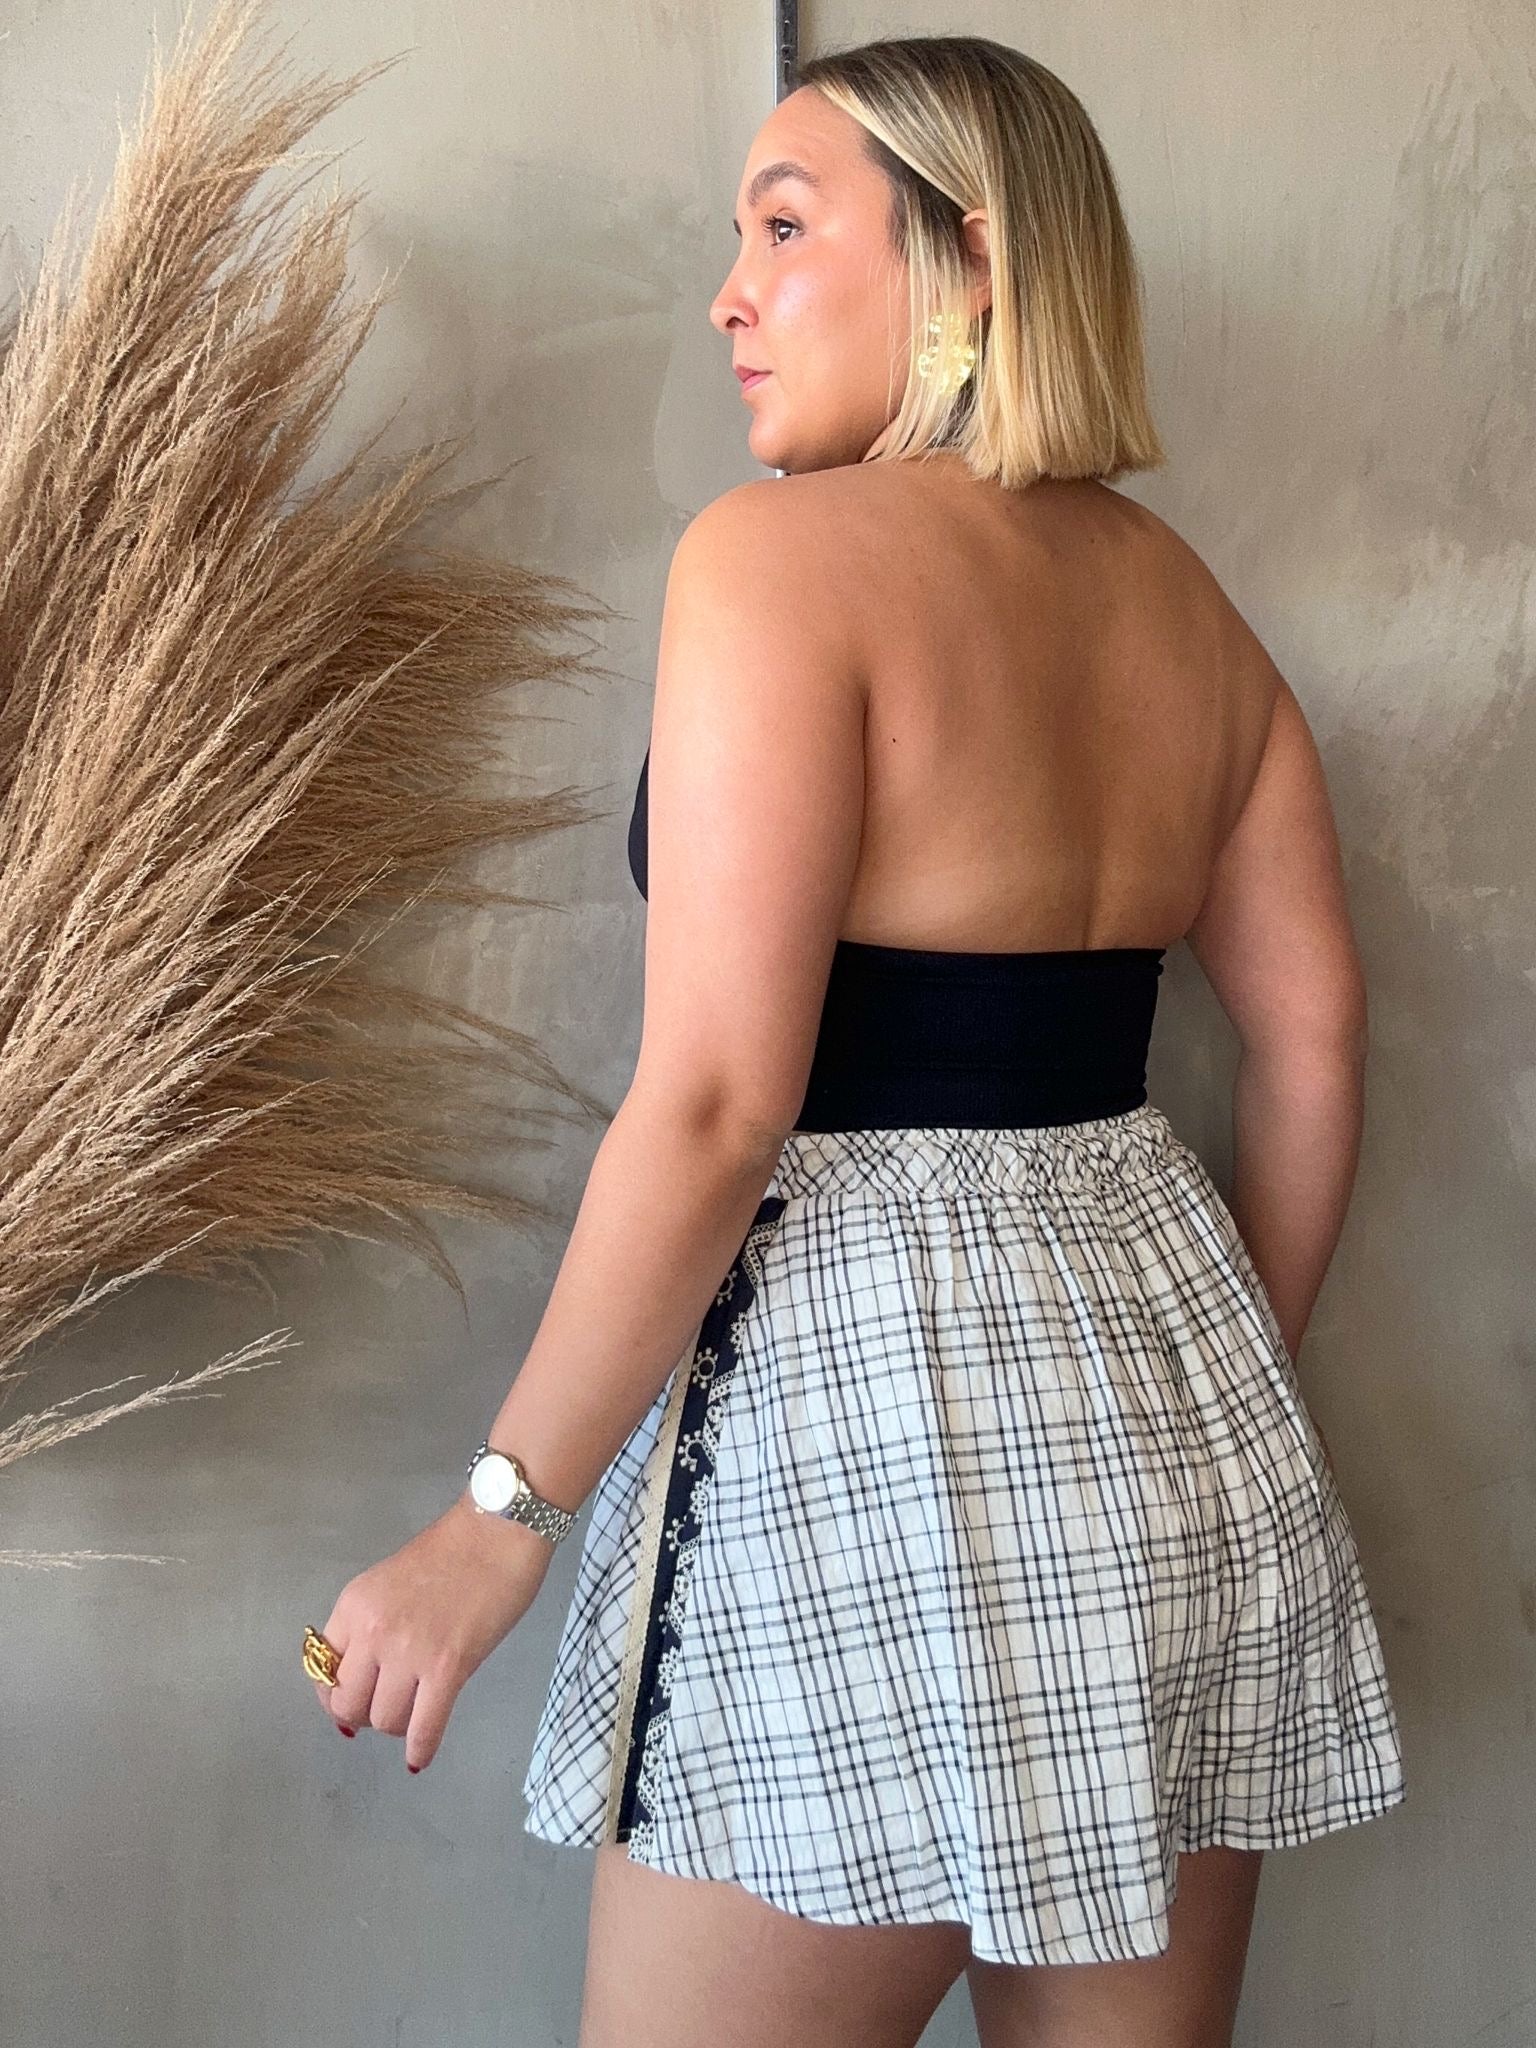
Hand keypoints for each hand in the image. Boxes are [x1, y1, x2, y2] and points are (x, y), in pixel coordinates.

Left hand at [310, 1494, 553, 1771]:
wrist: (499, 1530)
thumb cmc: (453, 1550)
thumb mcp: (391, 1582)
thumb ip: (372, 1626)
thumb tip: (364, 1684)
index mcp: (354, 1605)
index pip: (323, 1671)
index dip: (335, 1694)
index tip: (352, 1699)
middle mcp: (372, 1631)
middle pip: (348, 1705)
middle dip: (364, 1715)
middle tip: (387, 1707)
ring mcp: (409, 1652)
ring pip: (384, 1721)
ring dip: (398, 1726)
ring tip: (416, 1713)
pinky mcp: (447, 1668)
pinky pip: (424, 1728)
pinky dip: (421, 1749)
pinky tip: (420, 1757)